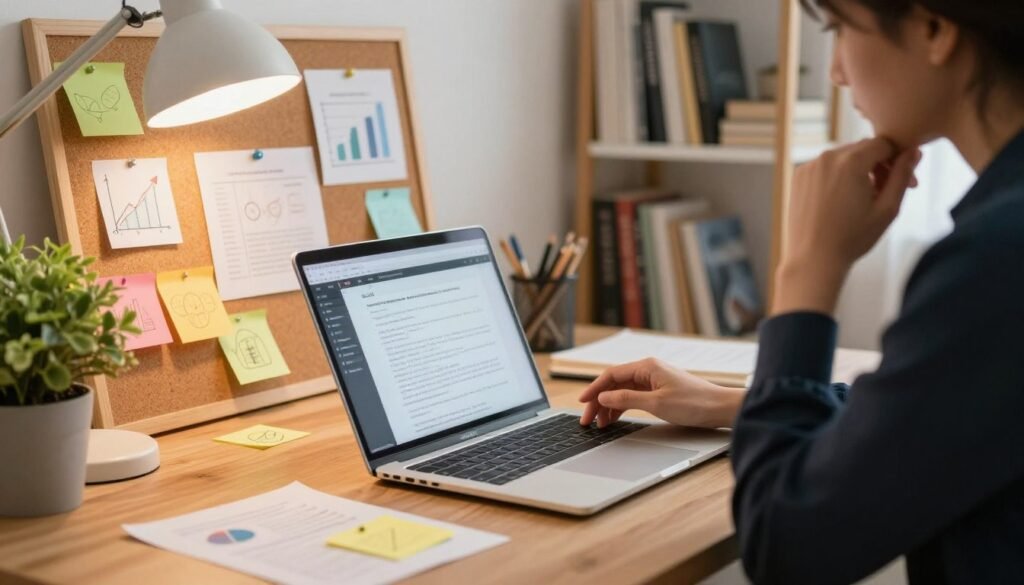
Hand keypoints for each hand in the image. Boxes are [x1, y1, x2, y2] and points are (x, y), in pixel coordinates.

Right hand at [577, 358, 744, 428]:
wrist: (720, 408)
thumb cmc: (694, 403)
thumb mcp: (656, 403)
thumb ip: (627, 399)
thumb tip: (604, 397)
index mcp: (646, 367)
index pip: (611, 375)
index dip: (594, 389)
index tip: (582, 403)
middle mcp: (648, 370)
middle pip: (614, 383)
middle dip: (599, 401)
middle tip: (588, 420)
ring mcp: (653, 380)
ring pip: (622, 391)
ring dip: (609, 406)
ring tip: (601, 424)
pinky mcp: (659, 391)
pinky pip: (633, 396)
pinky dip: (622, 407)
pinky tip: (615, 418)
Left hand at [774, 137, 921, 314]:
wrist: (814, 259)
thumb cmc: (853, 237)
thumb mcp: (888, 207)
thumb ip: (902, 175)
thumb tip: (914, 152)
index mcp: (850, 161)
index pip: (884, 143)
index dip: (898, 159)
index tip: (906, 181)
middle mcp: (827, 157)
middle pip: (863, 149)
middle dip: (880, 165)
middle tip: (887, 193)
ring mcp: (809, 166)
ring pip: (844, 157)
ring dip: (858, 171)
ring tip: (864, 199)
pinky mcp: (798, 177)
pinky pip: (825, 167)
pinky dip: (838, 177)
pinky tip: (842, 201)